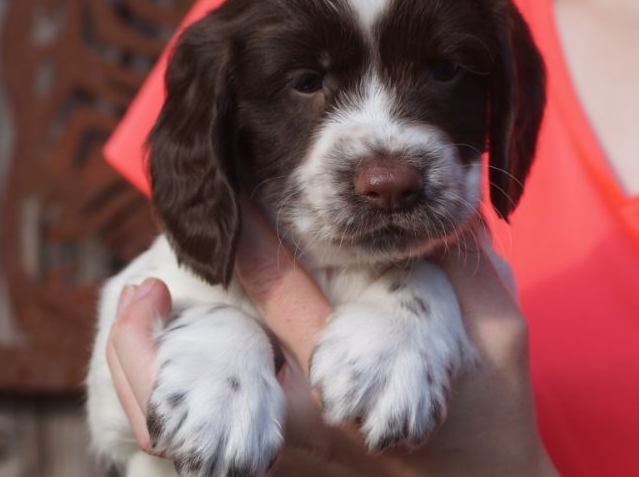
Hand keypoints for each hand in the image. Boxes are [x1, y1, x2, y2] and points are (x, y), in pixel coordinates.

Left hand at [105, 200, 557, 475]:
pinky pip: (200, 449)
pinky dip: (161, 408)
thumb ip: (468, 266)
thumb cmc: (494, 415)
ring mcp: (289, 453)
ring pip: (186, 430)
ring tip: (139, 308)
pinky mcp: (282, 469)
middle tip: (151, 271)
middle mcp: (311, 418)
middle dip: (177, 312)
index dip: (252, 240)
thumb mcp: (499, 335)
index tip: (231, 189)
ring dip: (144, 370)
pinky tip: (153, 362)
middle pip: (221, 365)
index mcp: (360, 373)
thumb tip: (437, 196)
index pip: (287, 296)